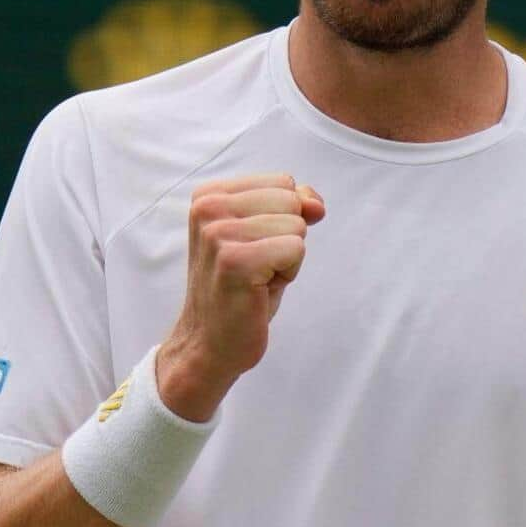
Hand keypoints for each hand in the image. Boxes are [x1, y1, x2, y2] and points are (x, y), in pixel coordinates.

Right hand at [158, 173, 325, 420]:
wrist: (210, 344)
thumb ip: (292, 206)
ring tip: (256, 279)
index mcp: (209, 195)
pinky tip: (259, 290)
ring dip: (286, 258)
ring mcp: (218, 233)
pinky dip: (288, 273)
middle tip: (256, 267)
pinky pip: (296, 249)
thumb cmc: (240, 290)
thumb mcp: (266, 235)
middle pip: (291, 200)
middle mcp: (207, 208)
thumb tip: (317, 204)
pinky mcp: (234, 261)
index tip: (253, 247)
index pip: (283, 182)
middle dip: (287, 236)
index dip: (283, 218)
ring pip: (296, 225)